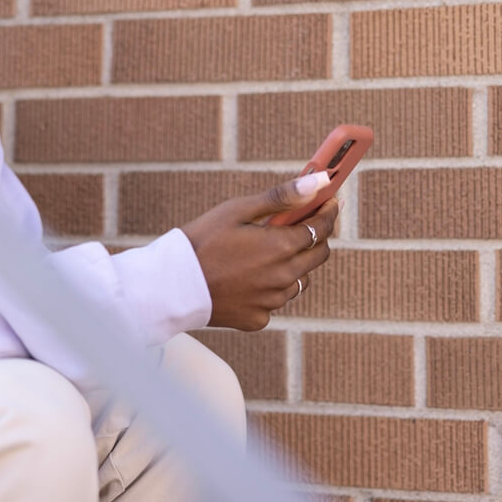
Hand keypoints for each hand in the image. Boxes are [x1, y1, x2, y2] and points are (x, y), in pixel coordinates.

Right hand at [179, 175, 339, 330]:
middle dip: (316, 237)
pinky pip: (275, 301)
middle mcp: (283, 277)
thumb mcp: (239, 210)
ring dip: (293, 264)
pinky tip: (246, 278)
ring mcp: (272, 302)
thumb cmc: (202, 240)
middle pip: (319, 256)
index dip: (328, 213)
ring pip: (299, 280)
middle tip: (301, 224)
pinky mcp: (258, 319)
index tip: (330, 202)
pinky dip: (269, 288)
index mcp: (282, 247)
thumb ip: (282, 197)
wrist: (171, 285)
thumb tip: (319, 182)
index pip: (322, 228)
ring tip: (265, 253)